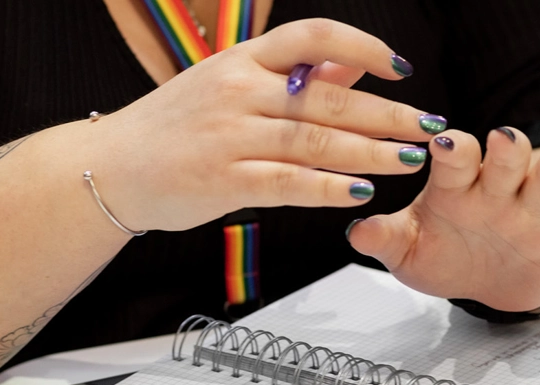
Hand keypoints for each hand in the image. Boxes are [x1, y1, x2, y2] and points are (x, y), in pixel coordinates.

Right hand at [78, 19, 445, 232]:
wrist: (110, 168)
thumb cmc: (176, 128)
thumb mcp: (231, 85)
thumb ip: (294, 76)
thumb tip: (355, 64)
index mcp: (243, 60)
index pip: (312, 37)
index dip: (362, 47)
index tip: (400, 68)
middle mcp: (239, 90)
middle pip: (327, 95)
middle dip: (387, 112)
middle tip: (429, 126)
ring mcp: (230, 136)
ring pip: (314, 139)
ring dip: (371, 151)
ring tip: (412, 161)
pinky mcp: (222, 181)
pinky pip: (287, 183)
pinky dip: (328, 188)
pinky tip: (361, 192)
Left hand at [346, 127, 539, 311]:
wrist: (481, 287)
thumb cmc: (443, 255)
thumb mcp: (407, 252)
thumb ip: (386, 239)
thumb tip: (357, 231)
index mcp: (456, 186)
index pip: (457, 157)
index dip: (453, 149)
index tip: (443, 143)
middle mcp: (497, 190)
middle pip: (506, 160)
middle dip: (505, 150)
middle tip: (502, 141)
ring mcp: (531, 211)